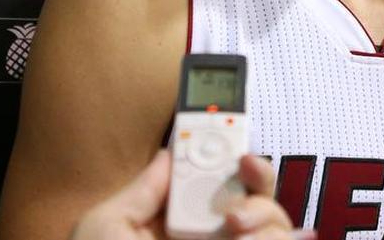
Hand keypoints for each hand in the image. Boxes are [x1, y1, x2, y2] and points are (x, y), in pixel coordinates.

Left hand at [69, 151, 311, 239]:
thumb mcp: (105, 227)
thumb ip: (141, 189)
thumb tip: (171, 151)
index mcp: (182, 223)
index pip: (222, 182)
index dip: (237, 160)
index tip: (238, 154)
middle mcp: (214, 239)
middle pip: (262, 198)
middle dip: (262, 181)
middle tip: (243, 184)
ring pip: (278, 227)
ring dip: (265, 219)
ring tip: (235, 229)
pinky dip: (274, 239)